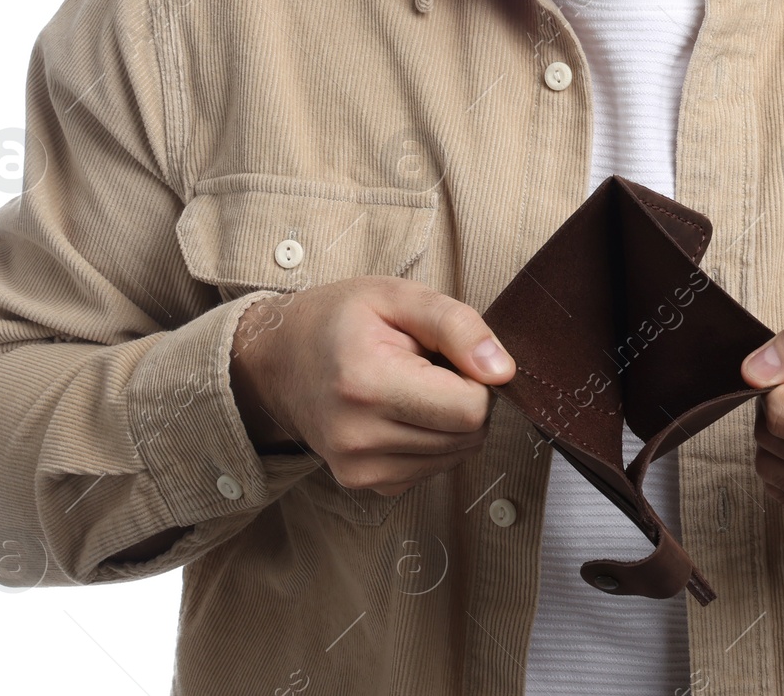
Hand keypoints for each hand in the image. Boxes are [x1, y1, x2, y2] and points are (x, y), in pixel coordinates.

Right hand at [228, 276, 514, 495]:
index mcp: (367, 385)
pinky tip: (403, 410)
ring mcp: (360, 471)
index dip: (478, 378)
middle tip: (430, 365)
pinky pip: (434, 468)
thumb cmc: (340, 320)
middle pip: (469, 437)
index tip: (450, 353)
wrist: (279, 360)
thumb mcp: (398, 298)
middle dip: (467, 397)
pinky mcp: (366, 486)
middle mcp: (359, 439)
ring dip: (451, 420)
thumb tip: (503, 372)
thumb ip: (458, 326)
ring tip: (413, 384)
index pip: (470, 409)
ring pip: (456, 456)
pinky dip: (433, 439)